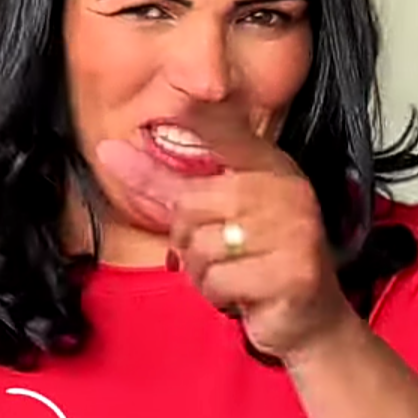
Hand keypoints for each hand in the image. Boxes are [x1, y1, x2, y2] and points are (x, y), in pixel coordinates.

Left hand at [96, 132, 354, 361]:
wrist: (310, 319)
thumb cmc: (255, 261)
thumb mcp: (214, 214)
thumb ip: (165, 182)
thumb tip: (107, 150)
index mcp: (268, 169)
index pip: (230, 134)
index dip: (203, 118)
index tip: (178, 99)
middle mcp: (286, 192)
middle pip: (192, 204)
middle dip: (187, 240)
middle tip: (221, 254)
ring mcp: (295, 231)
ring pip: (200, 249)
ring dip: (204, 275)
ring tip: (235, 276)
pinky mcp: (294, 273)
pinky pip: (219, 282)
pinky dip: (220, 297)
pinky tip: (245, 296)